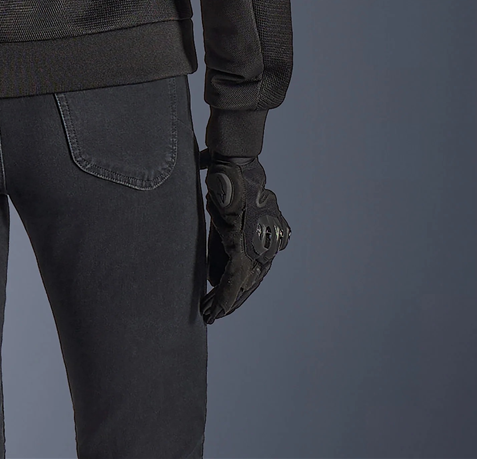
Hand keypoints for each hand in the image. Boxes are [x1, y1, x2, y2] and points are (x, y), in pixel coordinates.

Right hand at [199, 149, 289, 324]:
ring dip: (225, 302)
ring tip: (209, 315)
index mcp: (266, 233)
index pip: (253, 267)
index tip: (226, 299)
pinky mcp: (242, 244)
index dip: (239, 285)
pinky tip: (212, 310)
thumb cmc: (230, 176)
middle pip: (251, 280)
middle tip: (216, 314)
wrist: (234, 160)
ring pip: (241, 283)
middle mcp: (267, 242)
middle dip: (233, 299)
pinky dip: (223, 296)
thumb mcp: (226, 208)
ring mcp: (257, 244)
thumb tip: (212, 259)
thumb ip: (221, 232)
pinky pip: (232, 278)